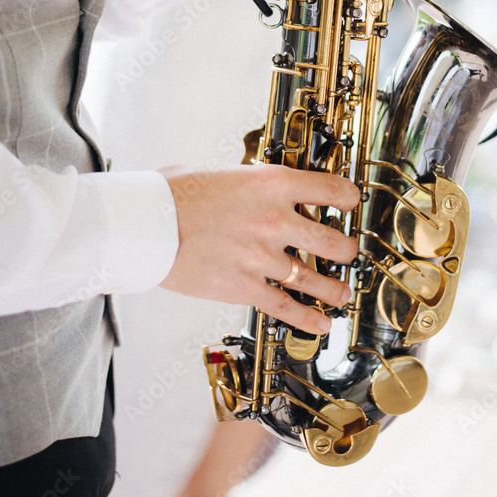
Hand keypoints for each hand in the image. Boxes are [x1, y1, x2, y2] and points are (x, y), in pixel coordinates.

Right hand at [159, 163, 358, 334]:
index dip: (348, 197)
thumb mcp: (223, 172)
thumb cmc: (174, 193)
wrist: (145, 224)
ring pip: (316, 280)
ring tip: (341, 292)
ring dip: (335, 289)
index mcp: (272, 183)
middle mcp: (274, 220)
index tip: (351, 202)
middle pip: (335, 242)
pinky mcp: (244, 287)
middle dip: (347, 250)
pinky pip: (287, 307)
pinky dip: (308, 319)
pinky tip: (321, 324)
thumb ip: (251, 182)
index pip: (332, 189)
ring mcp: (262, 257)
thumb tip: (260, 187)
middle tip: (348, 251)